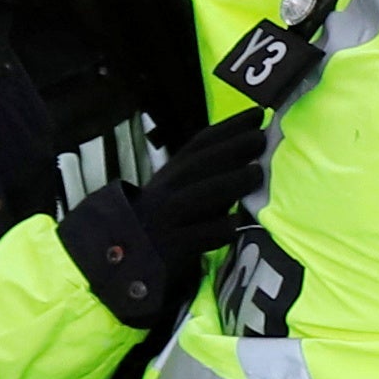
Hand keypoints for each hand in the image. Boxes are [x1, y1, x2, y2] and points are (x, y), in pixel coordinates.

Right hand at [58, 114, 269, 327]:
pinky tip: (235, 225)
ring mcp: (165, 220)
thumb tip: (250, 155)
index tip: (257, 114)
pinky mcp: (168, 249)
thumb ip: (208, 179)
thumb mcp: (179, 195)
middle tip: (261, 136)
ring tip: (256, 174)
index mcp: (170, 176)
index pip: (200, 145)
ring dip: (227, 183)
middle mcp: (165, 193)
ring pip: (196, 197)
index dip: (227, 128)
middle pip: (198, 165)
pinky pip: (195, 237)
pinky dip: (215, 230)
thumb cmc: (162, 226)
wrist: (117, 263)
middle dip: (230, 148)